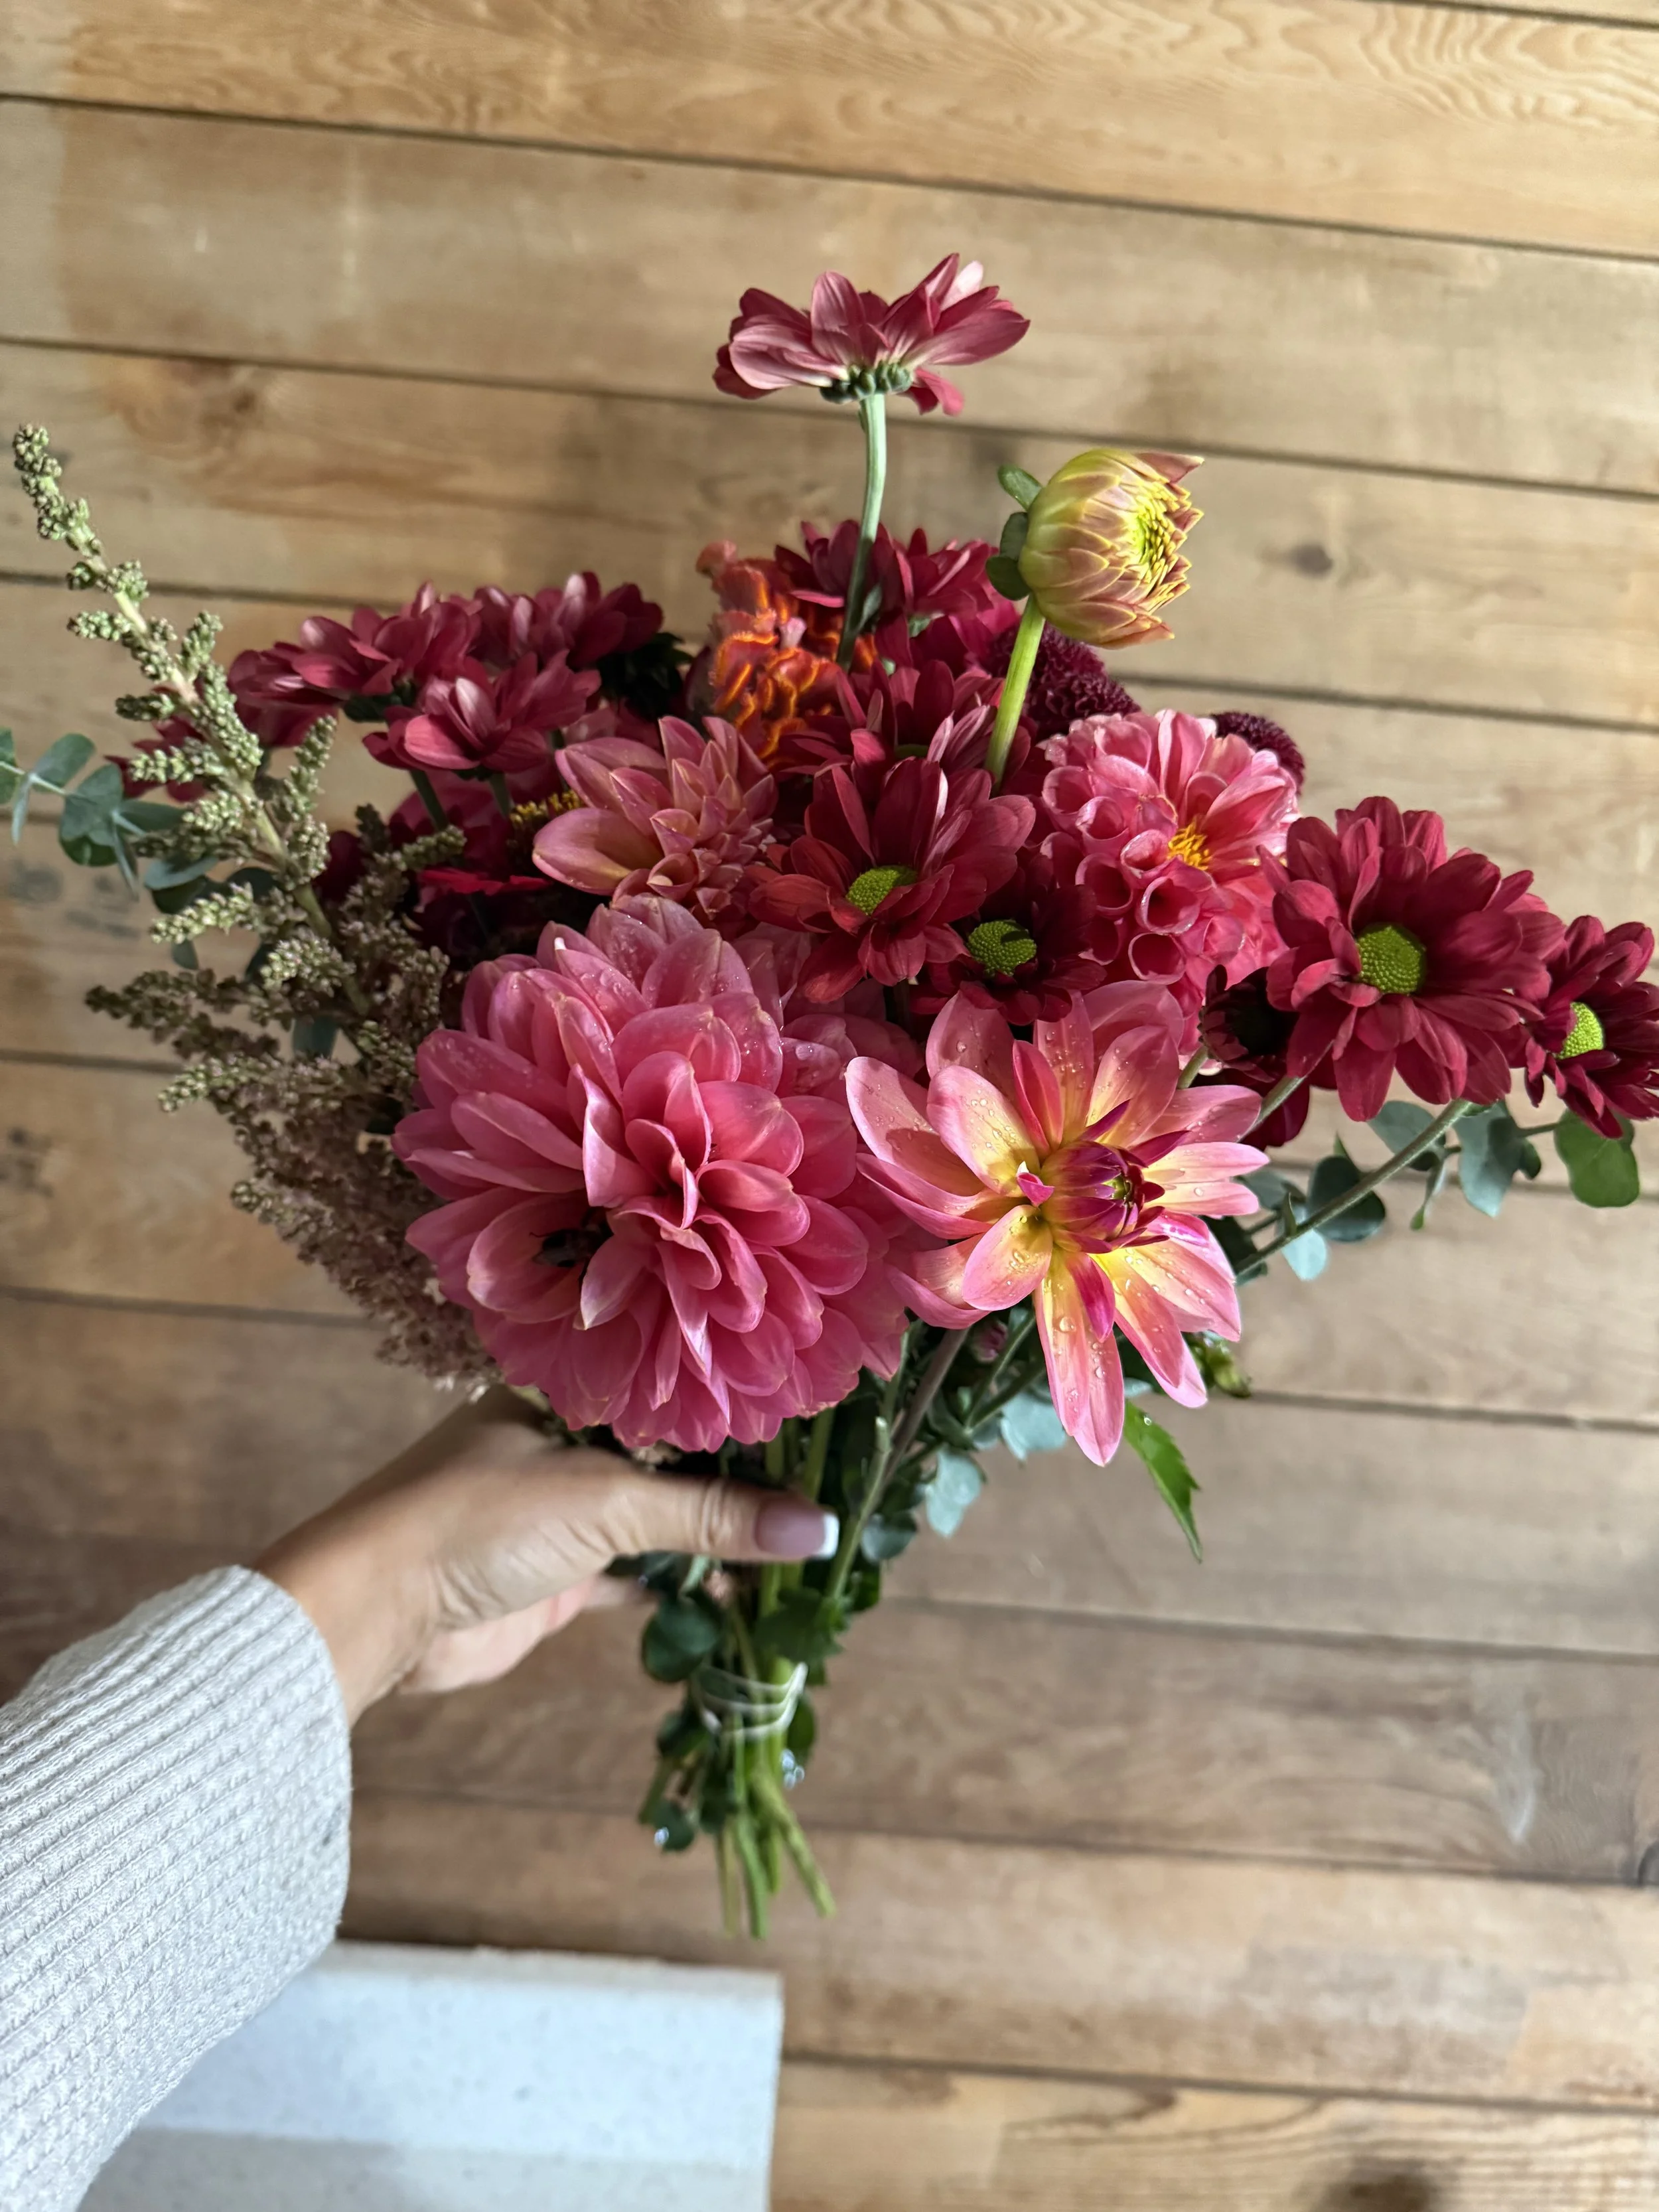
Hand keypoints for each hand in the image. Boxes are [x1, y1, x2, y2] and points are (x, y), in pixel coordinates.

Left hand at [256, 1385, 836, 1721]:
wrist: (374, 1610)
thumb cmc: (474, 1520)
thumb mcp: (603, 1501)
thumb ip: (711, 1513)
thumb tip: (818, 1529)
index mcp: (565, 1389)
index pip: (673, 1387)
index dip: (740, 1406)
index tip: (815, 1422)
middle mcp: (565, 1441)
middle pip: (673, 1455)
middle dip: (739, 1478)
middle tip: (822, 1488)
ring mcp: (560, 1512)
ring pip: (659, 1517)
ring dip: (715, 1536)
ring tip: (795, 1545)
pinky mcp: (557, 1578)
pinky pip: (638, 1574)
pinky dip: (683, 1585)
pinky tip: (740, 1591)